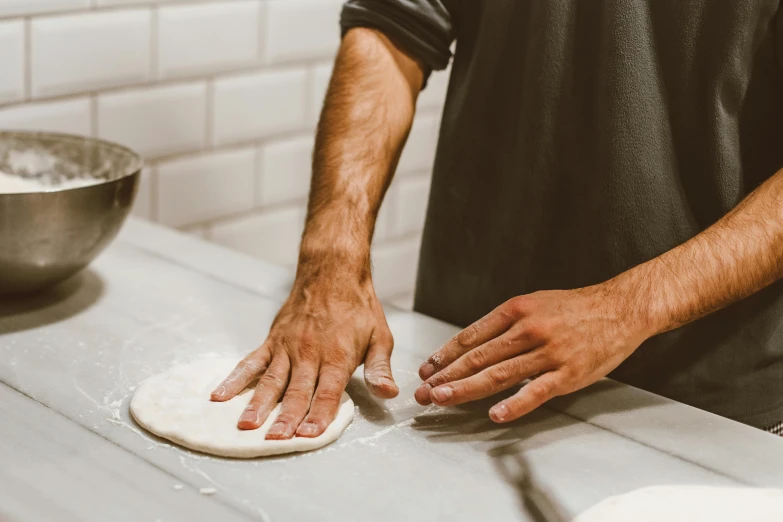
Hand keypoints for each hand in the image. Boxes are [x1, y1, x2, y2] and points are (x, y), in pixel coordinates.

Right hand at [211, 272, 396, 438]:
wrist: (332, 272)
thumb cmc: (358, 307)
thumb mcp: (380, 336)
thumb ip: (380, 368)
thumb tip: (389, 393)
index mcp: (337, 356)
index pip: (328, 392)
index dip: (318, 415)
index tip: (308, 436)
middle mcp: (309, 353)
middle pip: (296, 391)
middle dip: (286, 418)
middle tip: (275, 440)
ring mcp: (287, 347)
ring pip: (271, 380)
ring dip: (258, 404)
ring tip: (246, 426)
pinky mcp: (272, 340)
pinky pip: (250, 362)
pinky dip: (235, 379)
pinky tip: (220, 396)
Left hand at [414, 284, 650, 421]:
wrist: (620, 308)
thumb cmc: (573, 308)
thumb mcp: (534, 304)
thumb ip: (505, 324)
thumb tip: (473, 346)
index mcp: (515, 310)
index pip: (471, 336)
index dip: (445, 355)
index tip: (426, 370)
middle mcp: (527, 330)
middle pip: (478, 357)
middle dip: (446, 376)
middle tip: (423, 392)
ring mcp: (548, 352)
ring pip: (499, 374)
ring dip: (466, 389)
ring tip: (442, 400)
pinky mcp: (568, 373)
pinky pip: (536, 391)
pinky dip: (514, 404)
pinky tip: (495, 414)